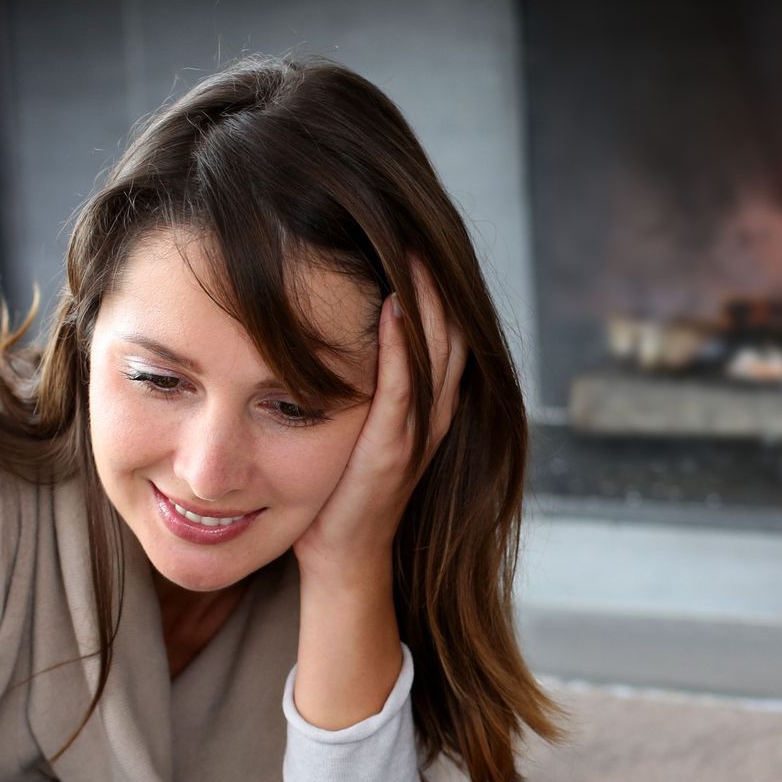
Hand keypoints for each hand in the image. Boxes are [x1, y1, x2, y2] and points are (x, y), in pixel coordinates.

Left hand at [293, 257, 466, 576]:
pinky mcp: (393, 452)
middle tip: (420, 225)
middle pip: (451, 332)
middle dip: (439, 281)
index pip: (443, 332)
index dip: (437, 285)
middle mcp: (432, 415)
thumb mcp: (352, 421)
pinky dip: (403, 347)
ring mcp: (417, 434)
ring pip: (438, 354)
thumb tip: (330, 325)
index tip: (415, 235)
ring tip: (415, 250)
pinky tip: (393, 307)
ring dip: (428, 301)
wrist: (340, 557)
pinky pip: (405, 389)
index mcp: (426, 405)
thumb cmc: (337, 490)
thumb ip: (358, 379)